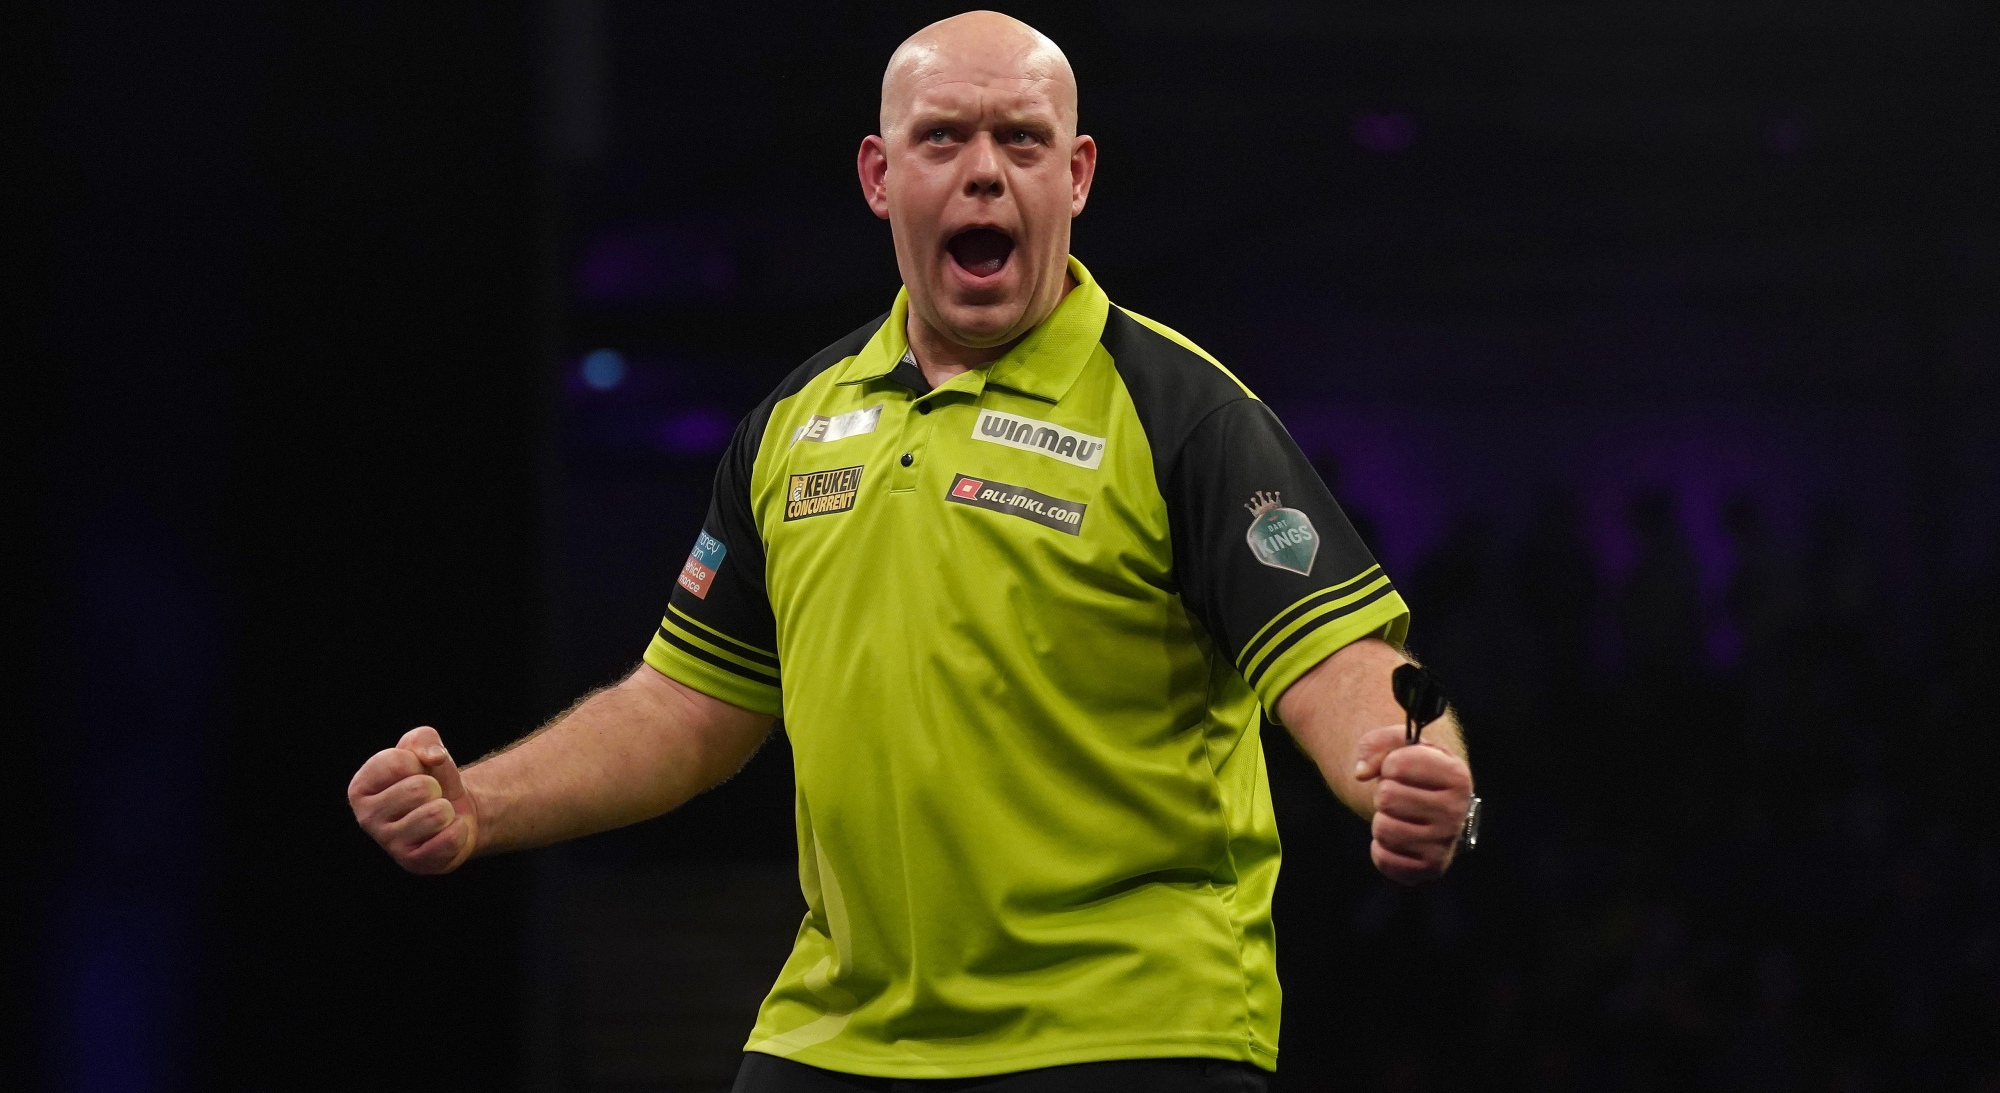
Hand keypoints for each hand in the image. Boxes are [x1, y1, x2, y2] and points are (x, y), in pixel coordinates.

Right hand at [347, 726, 479, 873]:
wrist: (454, 810)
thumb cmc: (431, 776)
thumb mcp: (424, 748)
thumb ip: (423, 739)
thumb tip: (432, 757)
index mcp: (360, 787)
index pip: (396, 762)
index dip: (417, 761)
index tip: (415, 771)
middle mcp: (366, 818)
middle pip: (419, 789)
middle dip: (435, 788)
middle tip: (429, 797)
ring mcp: (388, 843)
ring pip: (437, 814)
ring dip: (446, 810)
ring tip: (436, 814)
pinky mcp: (413, 862)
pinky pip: (449, 839)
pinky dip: (458, 830)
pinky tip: (446, 832)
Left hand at [1352, 724, 1473, 884]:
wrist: (1430, 806)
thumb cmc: (1413, 772)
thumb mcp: (1399, 745)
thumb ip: (1376, 744)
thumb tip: (1361, 773)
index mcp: (1456, 775)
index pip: (1397, 765)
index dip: (1389, 764)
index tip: (1399, 768)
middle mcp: (1456, 810)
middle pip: (1386, 797)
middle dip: (1383, 794)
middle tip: (1399, 795)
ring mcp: (1445, 842)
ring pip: (1383, 828)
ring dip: (1382, 821)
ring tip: (1399, 816)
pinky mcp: (1430, 868)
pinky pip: (1383, 858)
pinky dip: (1381, 848)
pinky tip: (1399, 839)